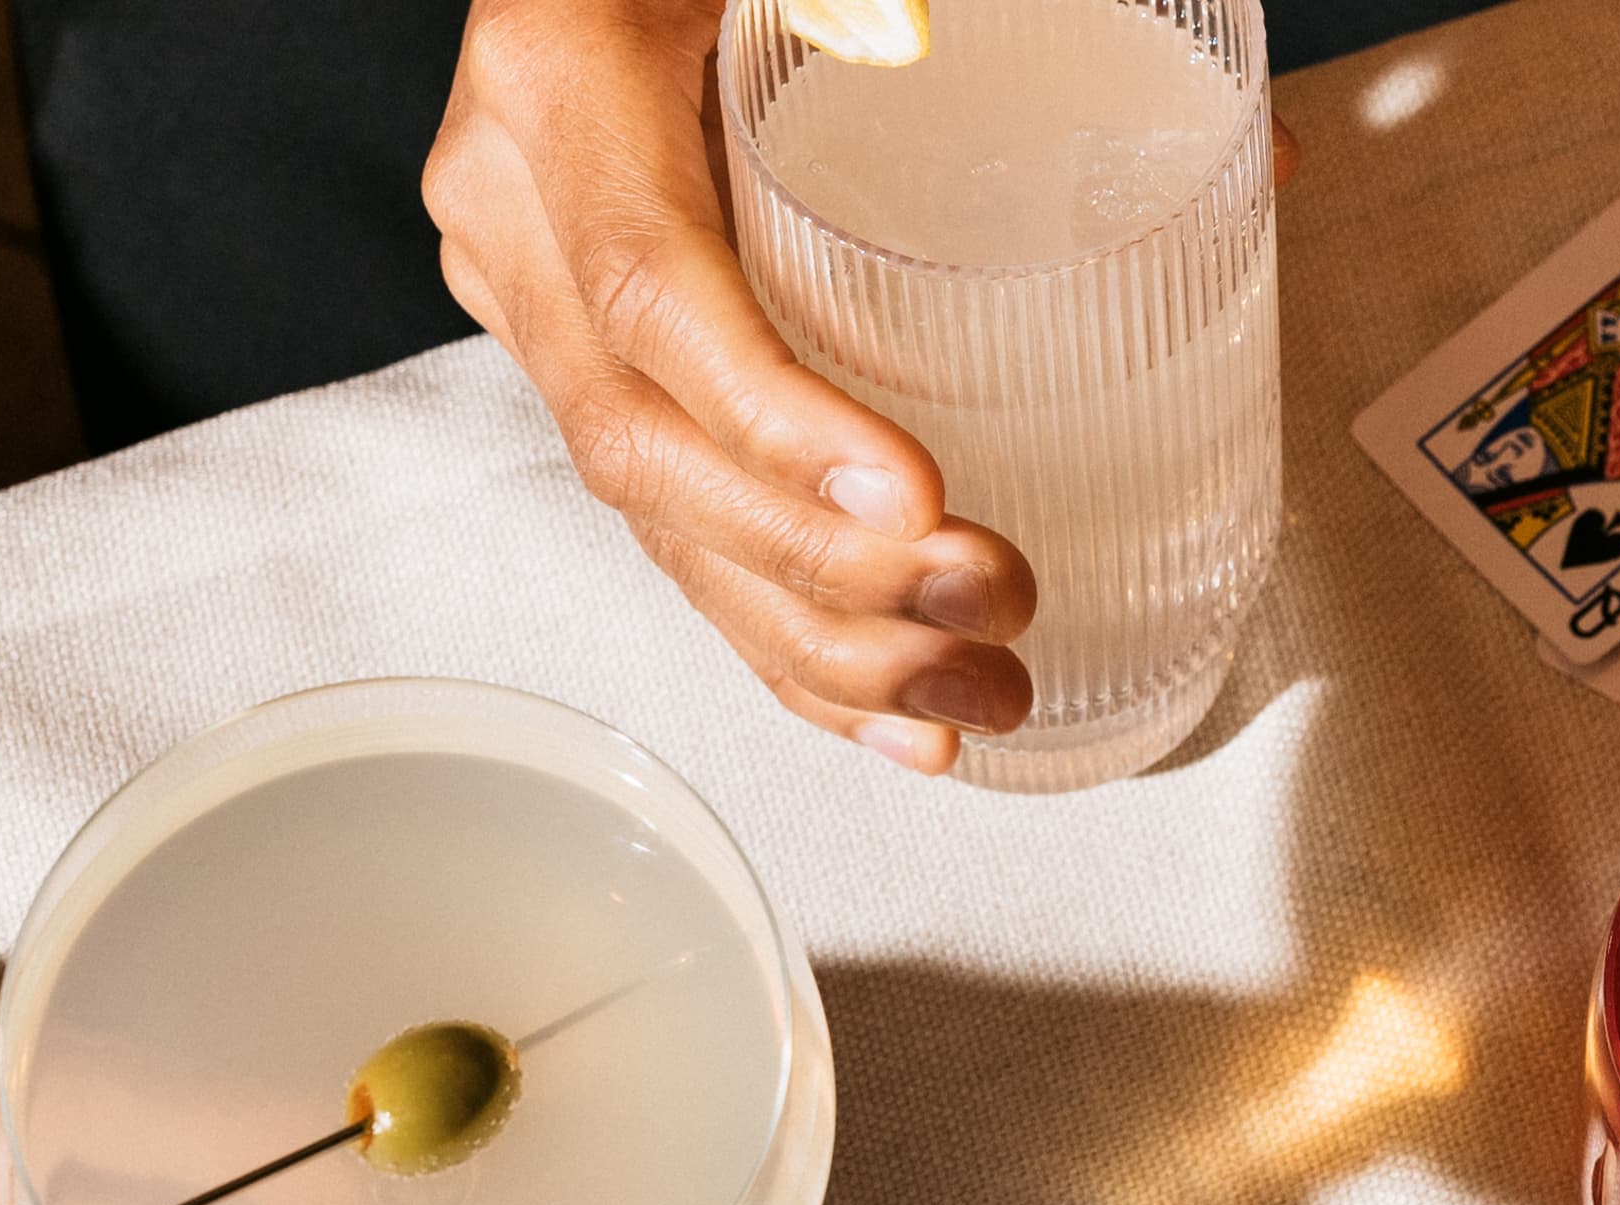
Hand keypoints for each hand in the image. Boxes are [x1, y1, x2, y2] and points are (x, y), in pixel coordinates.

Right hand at [424, 0, 1040, 774]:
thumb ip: (884, 13)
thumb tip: (1106, 114)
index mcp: (554, 85)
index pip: (650, 290)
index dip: (774, 416)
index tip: (910, 501)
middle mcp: (513, 209)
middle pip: (645, 442)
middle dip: (822, 568)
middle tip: (986, 611)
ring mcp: (530, 298)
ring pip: (654, 516)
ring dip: (816, 639)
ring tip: (968, 703)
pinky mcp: (579, 357)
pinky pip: (667, 520)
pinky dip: (779, 630)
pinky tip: (884, 719)